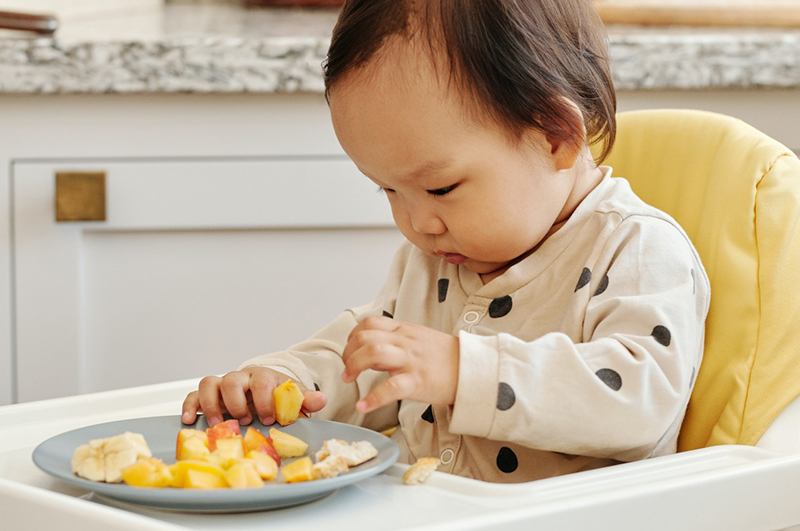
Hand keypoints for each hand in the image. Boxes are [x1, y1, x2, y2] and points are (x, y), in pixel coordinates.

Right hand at [181, 366, 326, 426]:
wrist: (264, 392)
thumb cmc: (277, 396)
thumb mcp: (293, 397)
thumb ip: (304, 399)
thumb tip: (321, 399)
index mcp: (263, 376)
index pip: (261, 381)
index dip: (264, 399)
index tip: (269, 418)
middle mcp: (240, 378)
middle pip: (232, 380)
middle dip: (237, 402)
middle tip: (245, 421)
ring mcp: (222, 386)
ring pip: (209, 383)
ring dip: (212, 405)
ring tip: (218, 425)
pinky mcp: (208, 396)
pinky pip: (193, 394)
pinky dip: (190, 405)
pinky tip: (190, 420)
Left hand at [341, 316, 458, 413]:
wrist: (472, 370)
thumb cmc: (445, 357)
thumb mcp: (419, 339)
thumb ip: (395, 340)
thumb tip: (371, 349)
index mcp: (404, 330)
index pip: (370, 323)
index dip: (353, 336)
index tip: (350, 351)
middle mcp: (405, 341)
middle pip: (365, 337)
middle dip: (348, 353)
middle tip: (347, 369)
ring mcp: (411, 360)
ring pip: (373, 353)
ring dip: (353, 366)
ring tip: (349, 380)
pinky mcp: (417, 381)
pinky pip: (390, 388)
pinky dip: (372, 398)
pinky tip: (363, 406)